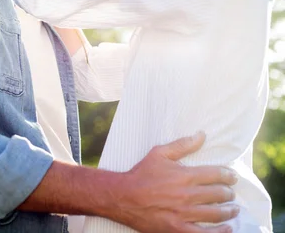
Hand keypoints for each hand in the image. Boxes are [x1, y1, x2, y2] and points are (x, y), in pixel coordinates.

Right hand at [117, 132, 238, 232]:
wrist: (124, 197)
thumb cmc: (142, 173)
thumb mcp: (160, 153)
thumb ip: (183, 144)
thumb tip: (202, 135)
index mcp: (185, 175)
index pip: (215, 175)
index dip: (228, 176)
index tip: (233, 177)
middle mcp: (188, 195)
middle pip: (218, 195)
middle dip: (229, 194)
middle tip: (232, 193)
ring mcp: (184, 214)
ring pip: (215, 214)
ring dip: (228, 212)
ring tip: (234, 209)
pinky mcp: (179, 229)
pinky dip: (220, 232)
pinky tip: (228, 228)